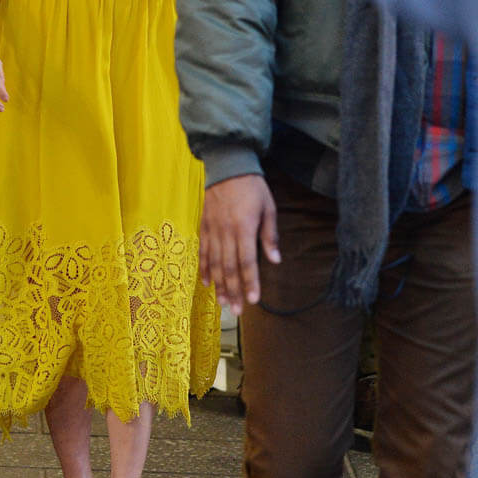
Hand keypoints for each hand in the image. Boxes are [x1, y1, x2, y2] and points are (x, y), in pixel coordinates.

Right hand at [199, 175, 279, 314]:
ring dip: (219, 285)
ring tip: (223, 303)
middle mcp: (226, 232)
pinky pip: (203, 251)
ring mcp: (212, 230)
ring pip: (215, 263)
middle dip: (233, 291)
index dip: (250, 282)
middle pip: (229, 267)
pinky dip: (204, 268)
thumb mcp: (268, 208)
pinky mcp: (204, 226)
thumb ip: (269, 235)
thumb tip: (275, 260)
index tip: (253, 300)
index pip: (247, 261)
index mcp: (244, 228)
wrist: (228, 166)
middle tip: (237, 311)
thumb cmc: (252, 188)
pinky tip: (206, 283)